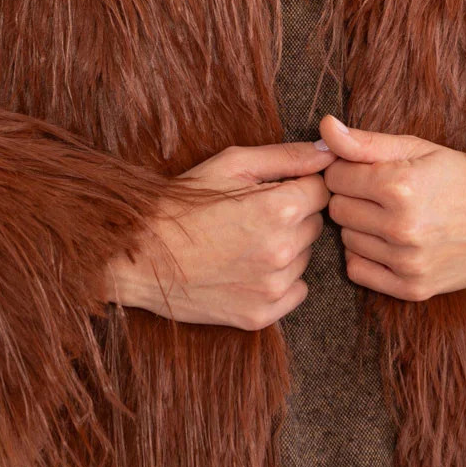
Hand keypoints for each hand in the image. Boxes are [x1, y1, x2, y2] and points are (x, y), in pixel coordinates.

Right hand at [102, 140, 332, 328]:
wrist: (137, 255)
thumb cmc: (182, 204)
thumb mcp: (230, 165)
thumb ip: (286, 156)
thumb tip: (328, 150)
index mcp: (279, 209)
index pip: (322, 190)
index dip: (299, 185)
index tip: (274, 190)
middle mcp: (282, 251)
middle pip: (316, 225)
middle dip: (293, 216)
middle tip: (250, 217)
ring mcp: (272, 288)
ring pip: (304, 258)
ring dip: (285, 249)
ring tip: (242, 243)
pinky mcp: (261, 315)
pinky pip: (295, 292)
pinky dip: (279, 281)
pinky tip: (245, 270)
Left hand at [318, 113, 465, 300]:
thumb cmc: (461, 177)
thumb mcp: (417, 148)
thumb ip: (365, 142)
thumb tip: (324, 127)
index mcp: (400, 185)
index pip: (335, 177)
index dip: (348, 170)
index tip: (370, 170)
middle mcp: (402, 227)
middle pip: (337, 210)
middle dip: (353, 198)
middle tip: (381, 194)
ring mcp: (408, 262)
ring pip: (346, 240)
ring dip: (361, 228)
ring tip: (391, 217)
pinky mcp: (413, 288)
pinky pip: (358, 271)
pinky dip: (366, 257)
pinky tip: (389, 243)